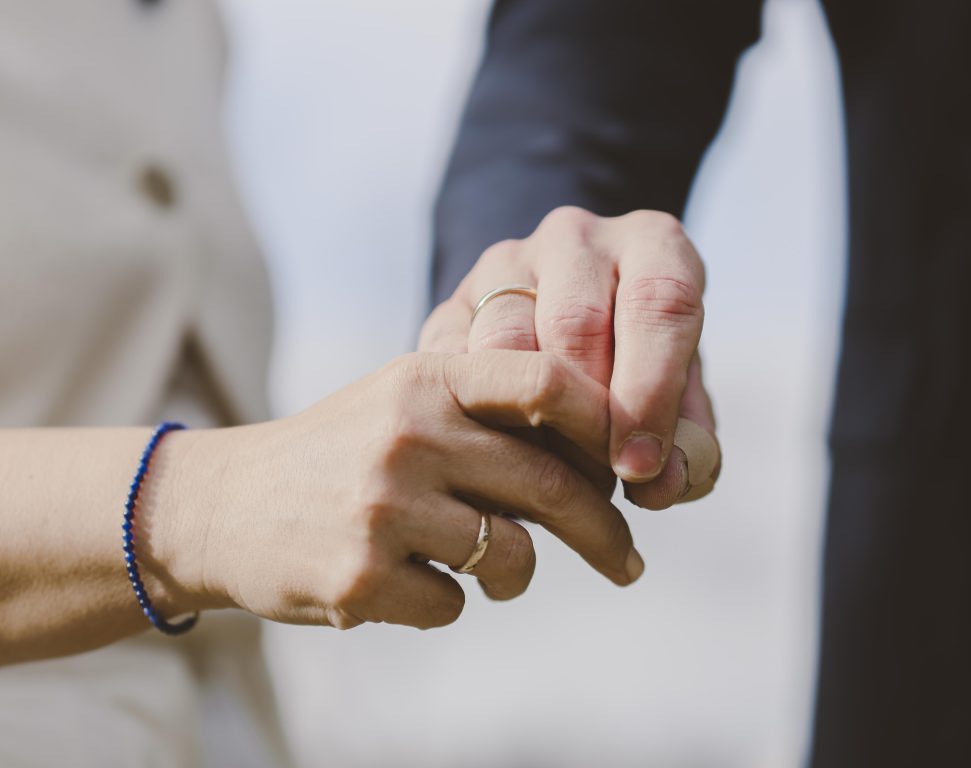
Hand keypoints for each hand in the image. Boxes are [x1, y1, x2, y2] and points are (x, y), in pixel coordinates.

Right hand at [167, 351, 642, 631]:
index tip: (641, 463)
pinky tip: (409, 581)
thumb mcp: (405, 400)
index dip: (610, 421)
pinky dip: (450, 603)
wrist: (226, 506)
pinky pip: (455, 605)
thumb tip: (605, 458)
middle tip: (630, 562)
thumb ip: (488, 412)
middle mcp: (410, 433)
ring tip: (496, 573)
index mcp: (428, 378)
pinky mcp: (359, 576)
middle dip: (606, 532)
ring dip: (519, 576)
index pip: (548, 383)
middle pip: (553, 485)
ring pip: (514, 557)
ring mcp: (383, 506)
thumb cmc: (340, 452)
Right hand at [420, 207, 719, 508]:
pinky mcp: (450, 307)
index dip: (652, 391)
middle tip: (600, 479)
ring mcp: (504, 266)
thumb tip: (663, 485)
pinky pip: (454, 368)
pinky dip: (480, 422)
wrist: (563, 330)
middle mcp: (576, 238)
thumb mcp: (677, 395)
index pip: (658, 302)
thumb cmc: (638, 369)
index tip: (642, 465)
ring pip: (505, 344)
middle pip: (574, 322)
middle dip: (589, 414)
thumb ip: (686, 441)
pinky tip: (508, 458)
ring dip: (530, 422)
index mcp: (650, 243)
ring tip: (557, 474)